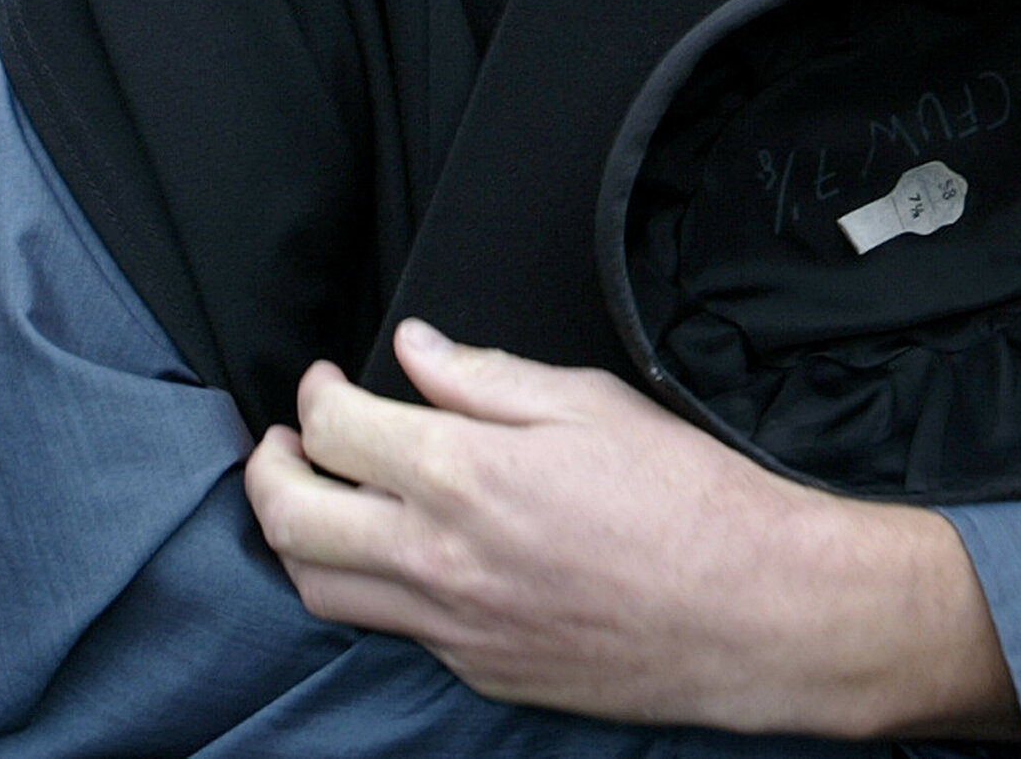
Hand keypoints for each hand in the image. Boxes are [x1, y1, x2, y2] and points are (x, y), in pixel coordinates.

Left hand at [246, 321, 1020, 740]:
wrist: (751, 611)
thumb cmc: (687, 500)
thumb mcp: (590, 402)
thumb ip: (487, 374)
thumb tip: (417, 349)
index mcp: (463, 474)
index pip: (334, 430)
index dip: (316, 395)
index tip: (327, 381)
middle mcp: (439, 558)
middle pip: (291, 518)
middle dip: (269, 469)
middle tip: (284, 443)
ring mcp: (452, 626)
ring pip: (321, 589)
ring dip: (297, 538)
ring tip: (315, 503)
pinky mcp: (479, 669)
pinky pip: (393, 630)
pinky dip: (375, 587)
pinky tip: (403, 558)